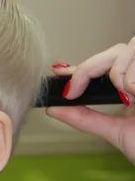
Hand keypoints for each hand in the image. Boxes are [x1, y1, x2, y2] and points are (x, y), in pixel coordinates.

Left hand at [46, 37, 134, 163]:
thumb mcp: (117, 132)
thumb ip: (85, 118)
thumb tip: (54, 108)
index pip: (107, 63)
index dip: (82, 65)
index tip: (60, 74)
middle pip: (118, 49)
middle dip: (93, 68)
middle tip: (80, 90)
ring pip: (130, 48)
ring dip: (122, 73)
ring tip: (131, 98)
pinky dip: (134, 79)